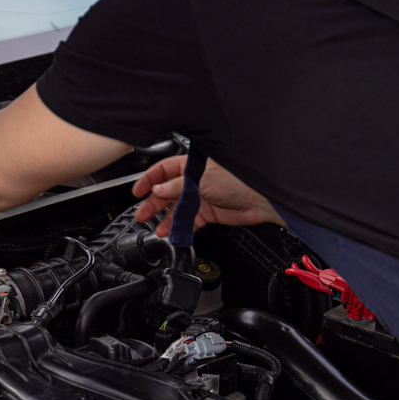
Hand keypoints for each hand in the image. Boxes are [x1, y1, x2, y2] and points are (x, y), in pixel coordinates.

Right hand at [132, 155, 284, 236]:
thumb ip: (177, 187)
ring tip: (157, 228)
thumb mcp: (203, 181)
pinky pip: (188, 221)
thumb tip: (157, 190)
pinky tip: (173, 233)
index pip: (163, 171)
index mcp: (191, 166)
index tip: (138, 191)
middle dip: (153, 204)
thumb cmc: (239, 181)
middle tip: (142, 214)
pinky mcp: (206, 213)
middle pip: (166, 192)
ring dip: (165, 219)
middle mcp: (194, 181)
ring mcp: (199, 198)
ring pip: (176, 209)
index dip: (149, 180)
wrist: (260, 201)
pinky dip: (180, 228)